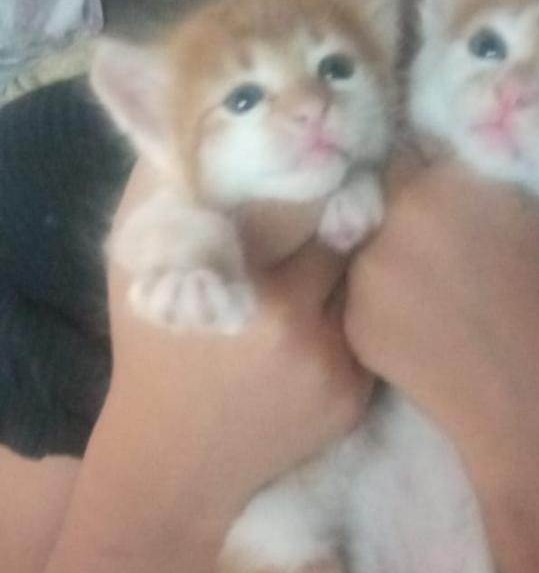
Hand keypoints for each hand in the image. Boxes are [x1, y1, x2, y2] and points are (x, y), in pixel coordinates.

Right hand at [106, 163, 372, 511]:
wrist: (174, 461)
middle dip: (346, 205)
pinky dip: (354, 312)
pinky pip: (367, 326)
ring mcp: (331, 363)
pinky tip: (339, 308)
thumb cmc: (152, 347)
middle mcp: (293, 321)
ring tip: (349, 237)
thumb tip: (194, 112)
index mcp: (238, 279)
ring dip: (356, 257)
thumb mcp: (137, 261)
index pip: (306, 195)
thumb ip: (166, 185)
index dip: (320, 166)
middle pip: (348, 230)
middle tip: (348, 178)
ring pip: (365, 278)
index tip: (323, 144)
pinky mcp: (354, 396)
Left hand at [345, 151, 538, 486]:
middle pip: (393, 187)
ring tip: (449, 287)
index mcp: (451, 178)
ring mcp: (368, 276)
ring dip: (399, 248)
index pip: (425, 139)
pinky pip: (368, 290)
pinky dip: (391, 297)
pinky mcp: (355, 326)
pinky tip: (435, 323)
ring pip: (375, 238)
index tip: (466, 182)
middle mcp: (394, 218)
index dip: (446, 161)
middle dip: (419, 201)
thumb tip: (526, 138)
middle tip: (459, 237)